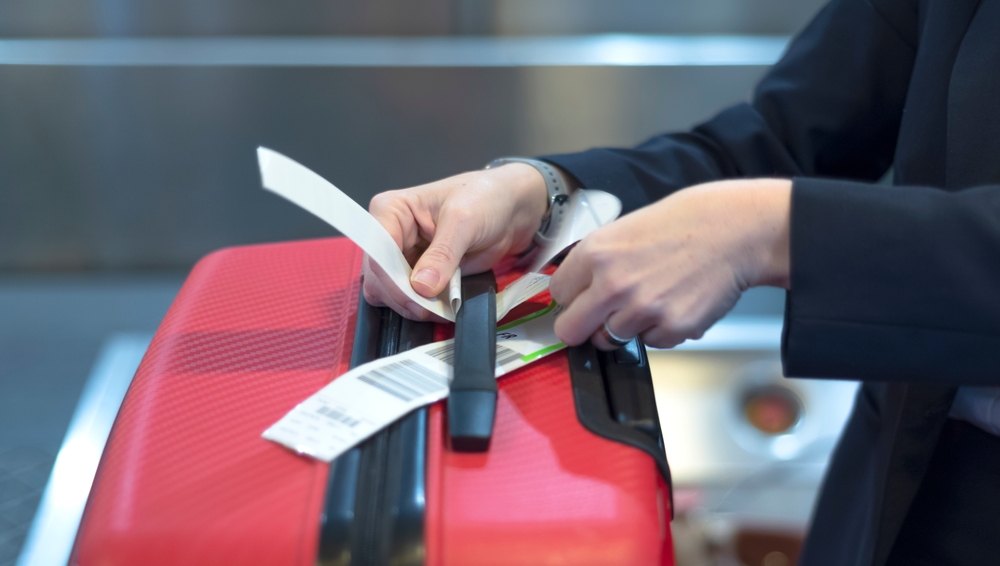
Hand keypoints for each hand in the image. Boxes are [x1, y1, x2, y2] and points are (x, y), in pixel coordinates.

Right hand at [364, 163, 548, 319]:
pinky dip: (424, 308)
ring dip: (412, 306)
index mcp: (391, 210)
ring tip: (440, 308)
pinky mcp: (420, 275)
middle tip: (431, 308)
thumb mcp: (464, 220)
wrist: (512, 209)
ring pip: (390, 293)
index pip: (377, 251)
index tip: (417, 299)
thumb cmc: (486, 199)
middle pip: (379, 277)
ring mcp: (404, 257)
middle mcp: (390, 234)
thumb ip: (442, 254)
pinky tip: (443, 308)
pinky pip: (411, 299)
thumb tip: (421, 287)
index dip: (392, 279)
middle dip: (403, 296)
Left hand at [550, 178, 790, 349]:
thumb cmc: (682, 224)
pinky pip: (650, 343)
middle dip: (582, 327)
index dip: (571, 298)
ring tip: (649, 301)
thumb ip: (596, 261)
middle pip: (571, 330)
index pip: (558, 294)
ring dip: (625, 327)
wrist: (732, 230)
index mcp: (595, 253)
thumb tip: (574, 291)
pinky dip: (659, 331)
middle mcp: (613, 284)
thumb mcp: (623, 229)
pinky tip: (673, 304)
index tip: (580, 298)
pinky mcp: (672, 328)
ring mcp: (642, 309)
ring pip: (610, 339)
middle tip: (598, 319)